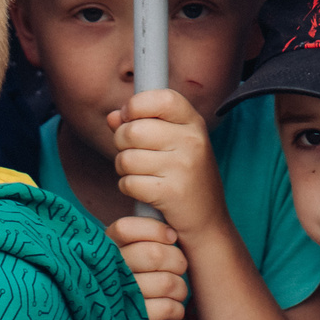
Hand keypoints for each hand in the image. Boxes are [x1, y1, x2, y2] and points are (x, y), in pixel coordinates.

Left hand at [108, 89, 228, 239]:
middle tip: (133, 154)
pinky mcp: (172, 191)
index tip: (130, 118)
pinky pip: (129, 182)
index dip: (136, 105)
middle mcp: (192, 140)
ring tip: (140, 174)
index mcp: (193, 123)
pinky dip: (129, 188)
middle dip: (121, 144)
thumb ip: (141, 125)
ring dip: (124, 169)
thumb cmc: (185, 179)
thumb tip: (112, 116)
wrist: (207, 222)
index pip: (161, 97)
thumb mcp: (172, 145)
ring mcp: (184, 165)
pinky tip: (144, 191)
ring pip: (126, 158)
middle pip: (133, 130)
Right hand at [109, 216, 190, 319]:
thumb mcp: (132, 249)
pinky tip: (174, 308)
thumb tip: (172, 234)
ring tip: (177, 290)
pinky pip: (166, 308)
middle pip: (155, 254)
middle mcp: (108, 270)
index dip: (155, 230)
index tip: (171, 237)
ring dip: (180, 288)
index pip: (126, 229)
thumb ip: (147, 237)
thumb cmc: (134, 275)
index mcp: (107, 247)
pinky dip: (177, 309)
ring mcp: (118, 296)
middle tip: (179, 267)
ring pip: (166, 282)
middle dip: (177, 261)